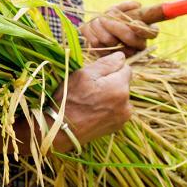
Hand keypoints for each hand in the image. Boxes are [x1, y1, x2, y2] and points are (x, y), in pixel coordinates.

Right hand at [0, 52, 133, 155]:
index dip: (111, 68)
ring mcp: (123, 118)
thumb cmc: (69, 99)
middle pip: (124, 83)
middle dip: (111, 81)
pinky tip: (94, 110)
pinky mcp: (117, 126)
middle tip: (90, 88)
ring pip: (121, 96)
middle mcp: (127, 104)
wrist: (60, 130)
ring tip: (91, 100)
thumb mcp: (84, 75)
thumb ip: (106, 63)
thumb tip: (122, 56)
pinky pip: (117, 109)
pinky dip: (109, 107)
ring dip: (111, 94)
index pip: (126, 68)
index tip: (96, 75)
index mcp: (120, 88)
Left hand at [79, 0, 158, 57]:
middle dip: (115, 25)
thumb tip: (137, 5)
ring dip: (100, 25)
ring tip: (97, 19)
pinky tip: (91, 26)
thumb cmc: (114, 17)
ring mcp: (120, 53)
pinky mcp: (104, 56)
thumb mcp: (122, 9)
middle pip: (129, 38)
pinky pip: (95, 42)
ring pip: (109, 40)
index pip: (151, 33)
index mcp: (145, 33)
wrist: (98, 26)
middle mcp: (135, 46)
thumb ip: (129, 6)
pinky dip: (90, 31)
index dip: (142, 29)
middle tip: (104, 17)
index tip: (133, 22)